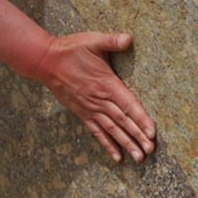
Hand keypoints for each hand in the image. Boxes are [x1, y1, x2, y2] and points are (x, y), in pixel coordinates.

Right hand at [35, 32, 156, 163]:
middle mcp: (100, 100)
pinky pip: (97, 132)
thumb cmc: (71, 49)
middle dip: (137, 137)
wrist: (46, 61)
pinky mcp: (82, 113)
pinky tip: (117, 157)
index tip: (152, 134)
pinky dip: (107, 145)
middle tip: (150, 152)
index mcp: (106, 83)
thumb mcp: (93, 40)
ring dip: (126, 144)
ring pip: (112, 130)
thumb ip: (112, 41)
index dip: (141, 119)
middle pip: (123, 122)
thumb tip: (129, 38)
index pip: (128, 104)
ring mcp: (90, 108)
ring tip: (139, 158)